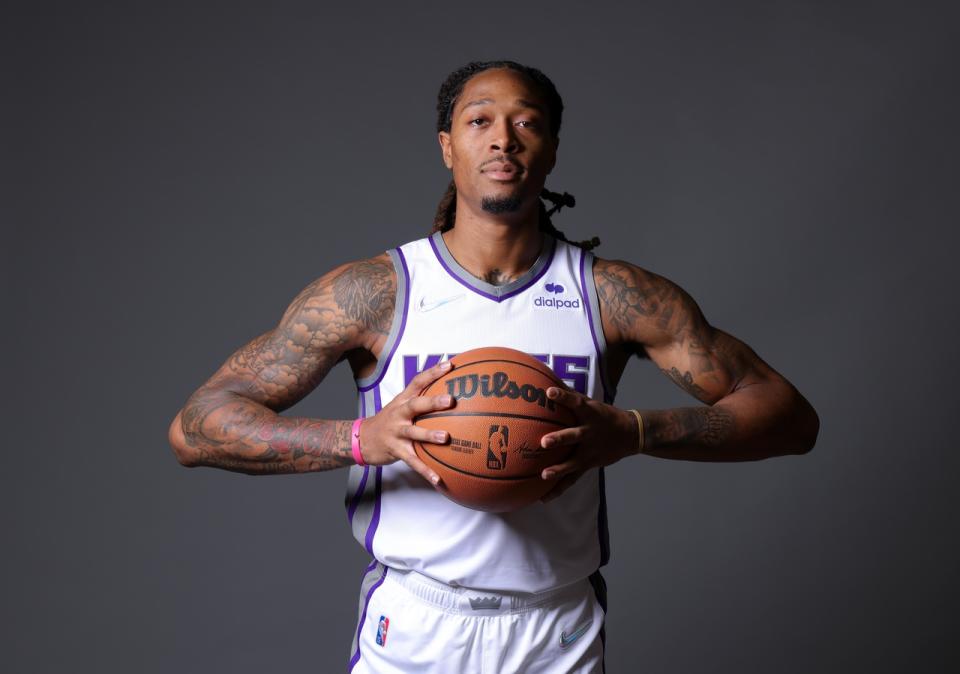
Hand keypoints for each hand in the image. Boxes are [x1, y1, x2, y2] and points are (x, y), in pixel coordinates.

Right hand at [356, 360, 454, 484]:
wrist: (362, 439)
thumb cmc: (389, 421)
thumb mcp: (401, 405)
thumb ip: (422, 397)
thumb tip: (451, 391)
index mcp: (403, 400)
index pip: (418, 381)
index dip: (433, 372)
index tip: (450, 365)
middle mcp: (399, 414)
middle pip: (416, 405)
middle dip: (433, 402)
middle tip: (451, 400)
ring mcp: (396, 433)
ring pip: (413, 433)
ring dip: (429, 435)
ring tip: (445, 437)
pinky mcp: (395, 450)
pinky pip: (413, 461)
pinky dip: (426, 471)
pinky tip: (439, 479)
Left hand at [538, 387, 639, 500]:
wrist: (632, 434)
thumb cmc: (604, 415)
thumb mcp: (591, 403)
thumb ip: (570, 396)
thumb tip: (546, 381)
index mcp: (590, 413)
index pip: (575, 402)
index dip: (563, 396)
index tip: (549, 392)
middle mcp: (590, 432)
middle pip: (574, 436)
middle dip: (560, 439)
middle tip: (544, 442)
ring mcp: (590, 451)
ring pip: (573, 461)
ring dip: (559, 469)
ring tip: (544, 475)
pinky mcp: (589, 464)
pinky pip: (572, 479)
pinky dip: (558, 488)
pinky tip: (543, 498)